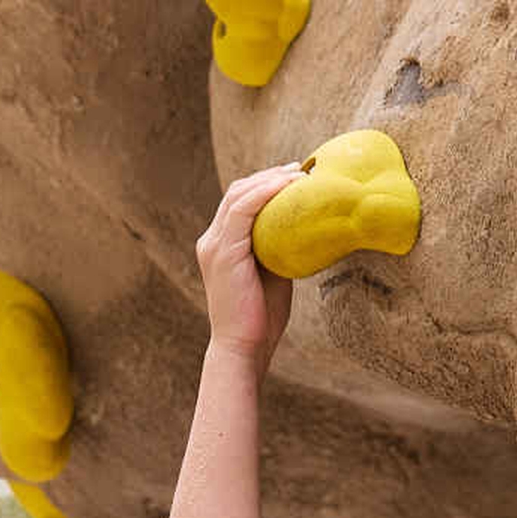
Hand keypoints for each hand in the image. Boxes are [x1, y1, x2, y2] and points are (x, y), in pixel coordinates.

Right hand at [197, 166, 304, 358]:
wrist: (244, 347)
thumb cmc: (261, 317)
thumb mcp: (272, 272)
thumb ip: (278, 246)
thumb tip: (304, 226)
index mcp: (220, 245)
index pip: (239, 201)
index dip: (265, 184)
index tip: (294, 177)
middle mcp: (211, 241)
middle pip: (238, 192)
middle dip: (269, 176)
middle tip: (300, 170)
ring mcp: (214, 245)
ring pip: (240, 195)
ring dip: (270, 179)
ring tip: (299, 175)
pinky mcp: (223, 251)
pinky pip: (243, 209)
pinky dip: (266, 193)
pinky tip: (289, 187)